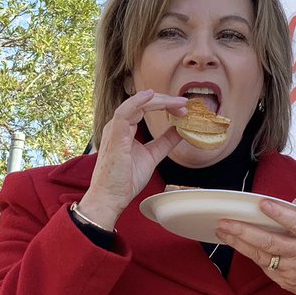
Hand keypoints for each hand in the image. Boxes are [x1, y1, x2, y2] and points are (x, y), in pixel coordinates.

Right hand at [78, 90, 186, 230]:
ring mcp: (115, 130)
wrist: (111, 198)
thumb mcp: (152, 155)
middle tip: (184, 104)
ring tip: (177, 102)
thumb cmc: (125, 180)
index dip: (165, 105)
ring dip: (159, 100)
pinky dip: (137, 102)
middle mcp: (118, 126)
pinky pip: (124, 113)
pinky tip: (150, 96)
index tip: (183, 110)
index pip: (145, 108)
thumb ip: (165, 142)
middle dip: (165, 101)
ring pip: (136, 104)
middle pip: (142, 103)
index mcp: (125, 129)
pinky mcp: (115, 137)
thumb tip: (180, 130)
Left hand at [216, 198, 295, 294]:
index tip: (262, 204)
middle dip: (245, 231)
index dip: (279, 214)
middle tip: (226, 222)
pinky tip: (236, 244)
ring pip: (261, 256)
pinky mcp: (284, 280)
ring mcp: (292, 269)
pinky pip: (263, 265)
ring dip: (239, 243)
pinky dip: (248, 254)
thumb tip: (292, 202)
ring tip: (223, 231)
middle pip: (270, 242)